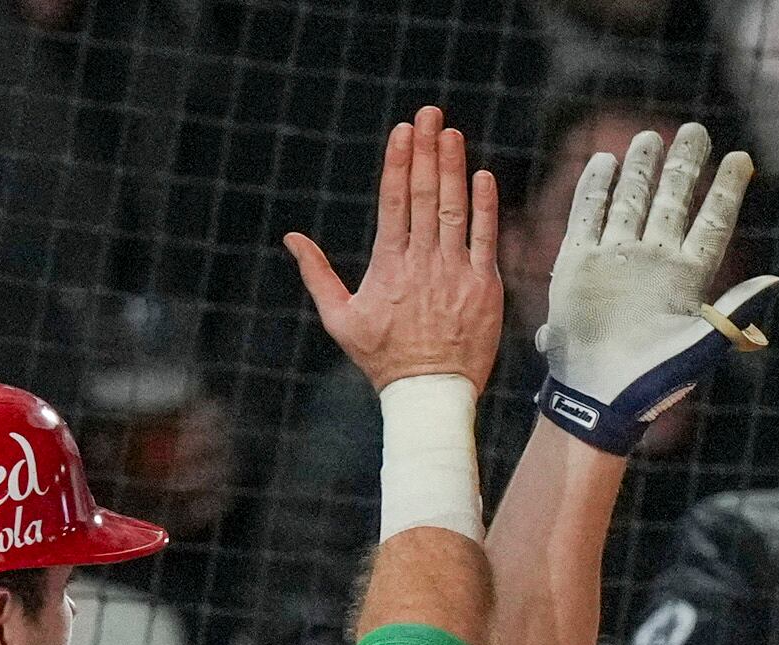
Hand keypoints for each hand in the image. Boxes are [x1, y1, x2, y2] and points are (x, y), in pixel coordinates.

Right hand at [286, 107, 503, 392]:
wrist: (429, 394)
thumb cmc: (383, 359)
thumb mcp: (339, 319)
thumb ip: (316, 274)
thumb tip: (292, 238)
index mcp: (388, 266)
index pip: (394, 203)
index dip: (398, 163)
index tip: (402, 132)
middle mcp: (422, 262)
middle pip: (425, 196)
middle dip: (426, 151)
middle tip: (429, 115)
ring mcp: (455, 273)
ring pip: (455, 210)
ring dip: (453, 168)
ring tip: (451, 134)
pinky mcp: (484, 286)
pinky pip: (486, 238)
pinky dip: (485, 206)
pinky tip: (481, 176)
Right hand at [534, 121, 778, 453]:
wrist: (600, 396)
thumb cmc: (655, 380)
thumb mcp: (702, 344)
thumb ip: (735, 310)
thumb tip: (774, 281)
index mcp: (688, 277)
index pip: (712, 223)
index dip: (726, 190)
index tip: (741, 158)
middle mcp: (653, 262)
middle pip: (672, 202)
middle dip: (683, 167)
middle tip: (695, 130)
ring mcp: (616, 259)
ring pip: (631, 201)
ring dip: (641, 170)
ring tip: (650, 137)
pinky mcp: (579, 263)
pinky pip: (587, 216)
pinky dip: (595, 189)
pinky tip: (603, 162)